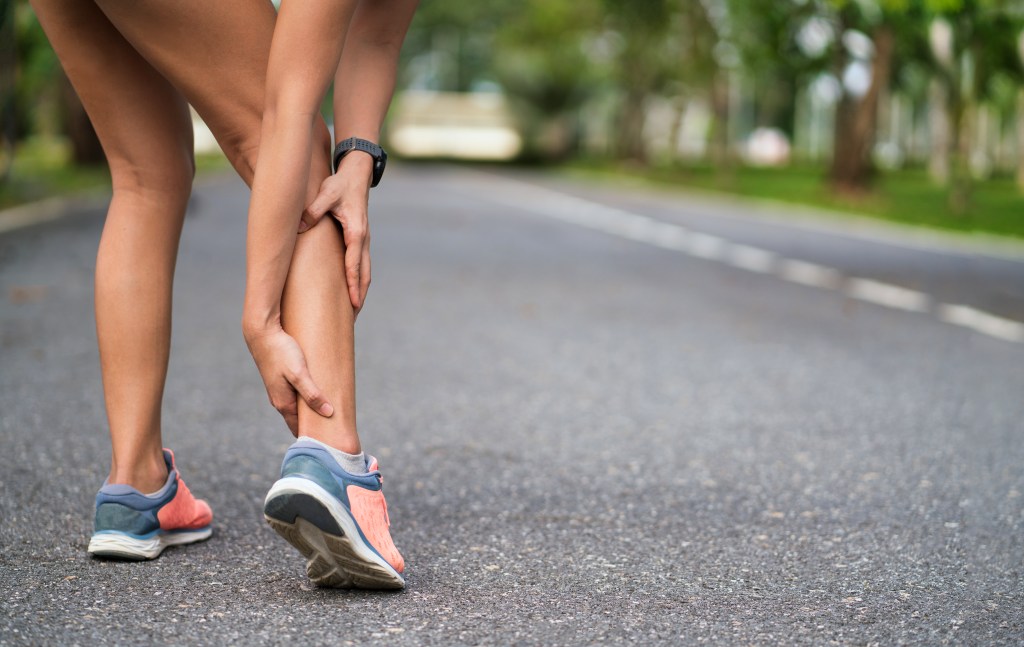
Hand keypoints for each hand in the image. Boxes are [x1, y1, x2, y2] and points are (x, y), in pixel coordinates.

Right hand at [243, 325, 333, 435]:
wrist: (262, 333)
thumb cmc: (281, 352)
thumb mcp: (299, 373)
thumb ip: (312, 394)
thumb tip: (328, 413)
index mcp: (284, 404)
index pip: (299, 429)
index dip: (314, 436)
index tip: (330, 441)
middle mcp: (280, 400)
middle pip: (300, 419)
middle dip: (316, 425)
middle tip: (335, 428)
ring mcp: (280, 390)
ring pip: (299, 406)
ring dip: (313, 410)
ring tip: (332, 413)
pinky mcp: (282, 380)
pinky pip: (297, 395)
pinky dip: (309, 398)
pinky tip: (320, 394)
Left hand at [299, 153, 372, 315]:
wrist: (356, 175)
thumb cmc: (340, 185)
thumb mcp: (325, 194)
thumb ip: (312, 210)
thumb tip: (298, 226)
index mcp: (356, 233)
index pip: (354, 264)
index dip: (353, 285)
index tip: (353, 304)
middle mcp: (363, 241)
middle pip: (365, 275)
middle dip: (359, 297)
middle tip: (353, 318)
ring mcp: (363, 242)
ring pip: (365, 273)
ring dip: (360, 292)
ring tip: (352, 313)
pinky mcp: (358, 242)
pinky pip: (360, 267)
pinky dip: (357, 282)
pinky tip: (349, 293)